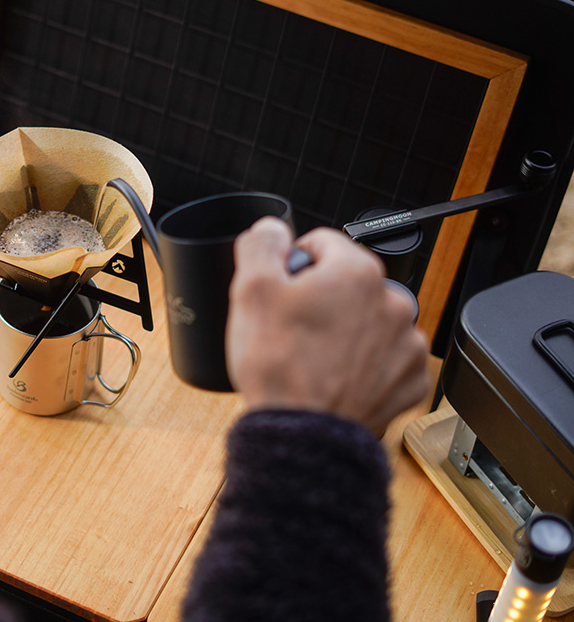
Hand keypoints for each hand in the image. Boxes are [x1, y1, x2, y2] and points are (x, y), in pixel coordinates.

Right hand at [225, 218, 429, 432]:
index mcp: (357, 272)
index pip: (322, 243)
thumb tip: (272, 228)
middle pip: (348, 284)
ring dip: (345, 332)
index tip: (282, 289)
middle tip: (292, 329)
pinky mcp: (410, 381)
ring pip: (368, 322)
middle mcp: (392, 302)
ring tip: (313, 358)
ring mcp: (407, 344)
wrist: (304, 434)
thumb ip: (262, 245)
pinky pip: (386, 360)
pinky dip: (365, 366)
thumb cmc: (280, 367)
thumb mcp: (251, 290)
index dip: (294, 264)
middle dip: (322, 300)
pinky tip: (336, 377)